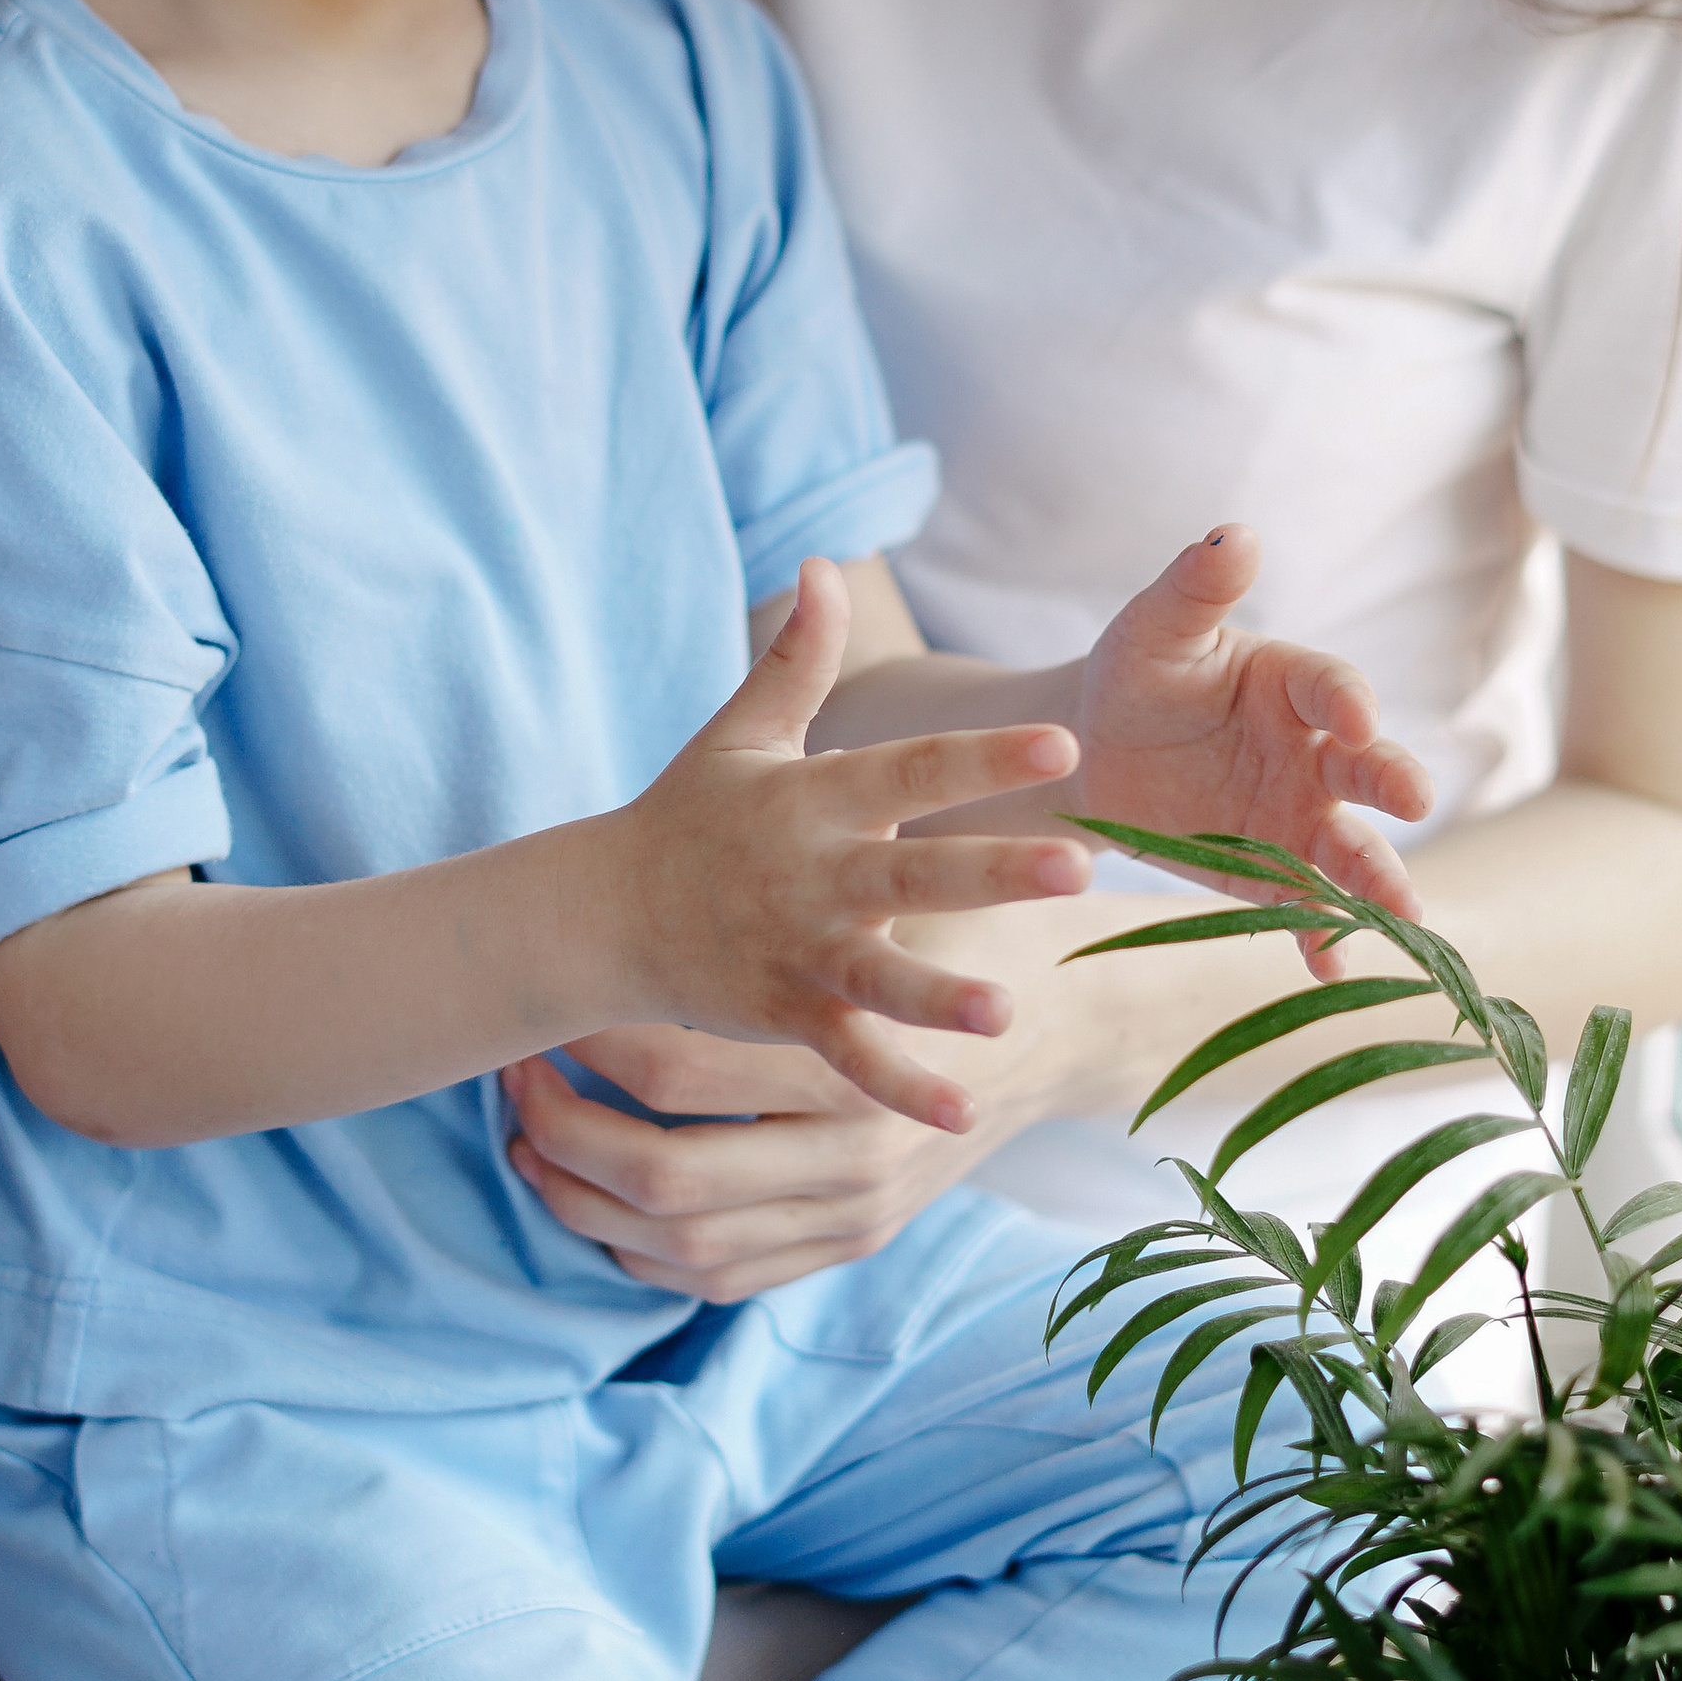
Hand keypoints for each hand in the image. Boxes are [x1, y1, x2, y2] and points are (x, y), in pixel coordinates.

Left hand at [503, 894, 1086, 1297]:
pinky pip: (720, 1279)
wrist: (1069, 1029)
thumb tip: (654, 874)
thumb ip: (790, 905)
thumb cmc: (968, 946)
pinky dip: (642, 1252)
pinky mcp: (850, 1246)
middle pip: (661, 1177)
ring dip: (583, 1203)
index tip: (547, 1006)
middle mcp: (850, 1159)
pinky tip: (598, 1203)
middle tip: (515, 1082)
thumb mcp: (892, 911)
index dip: (591, 1042)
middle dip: (565, 1135)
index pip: (677, 1071)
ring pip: (678, 1246)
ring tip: (531, 1145)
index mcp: (852, 1067)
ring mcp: (851, 1216)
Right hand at [608, 559, 1091, 1128]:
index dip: (984, 758)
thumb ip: (796, 657)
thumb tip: (823, 567)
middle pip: (915, 871)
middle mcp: (814, 874)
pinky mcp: (787, 1013)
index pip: (912, 768)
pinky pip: (851, 1055)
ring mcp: (801, 951)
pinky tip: (964, 1113)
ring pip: (883, 978)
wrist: (603, 914)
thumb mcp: (740, 731)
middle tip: (1077, 868)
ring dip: (943, 996)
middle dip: (993, 871)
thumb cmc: (689, 814)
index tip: (1062, 746)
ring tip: (1007, 1010)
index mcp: (814, 798)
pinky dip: (900, 1087)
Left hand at [1075, 528, 1431, 957]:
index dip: (1346, 701)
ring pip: (1349, 848)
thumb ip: (1195, 590)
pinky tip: (1330, 965)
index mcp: (1291, 685)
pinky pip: (1303, 905)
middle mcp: (1312, 752)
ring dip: (1377, 878)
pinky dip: (1320, 935)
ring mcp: (1297, 817)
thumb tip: (1233, 534)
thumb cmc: (1137, 673)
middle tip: (1416, 803)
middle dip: (1393, 784)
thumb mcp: (1154, 630)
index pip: (1330, 688)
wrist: (1098, 752)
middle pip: (1364, 770)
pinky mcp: (1270, 873)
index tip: (1357, 717)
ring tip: (1406, 917)